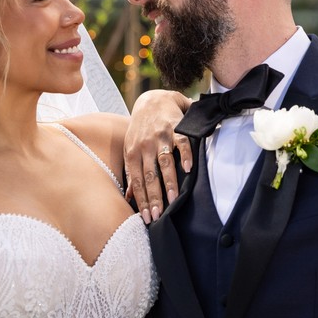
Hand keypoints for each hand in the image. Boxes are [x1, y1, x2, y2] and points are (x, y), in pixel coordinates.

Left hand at [125, 89, 192, 222]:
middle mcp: (145, 146)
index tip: (147, 217)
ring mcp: (160, 136)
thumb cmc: (141, 129)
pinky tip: (188, 170)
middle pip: (150, 176)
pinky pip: (182, 143)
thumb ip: (131, 173)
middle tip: (159, 216)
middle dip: (154, 197)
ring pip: (164, 163)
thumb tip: (128, 197)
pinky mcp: (175, 127)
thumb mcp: (130, 149)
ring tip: (174, 199)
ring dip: (169, 182)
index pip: (137, 181)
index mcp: (132, 153)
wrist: (152, 99)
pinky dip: (185, 156)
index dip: (142, 200)